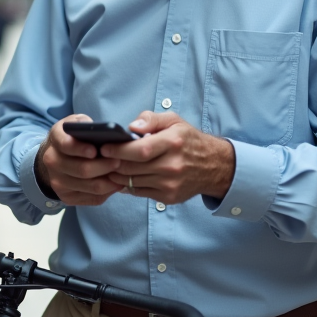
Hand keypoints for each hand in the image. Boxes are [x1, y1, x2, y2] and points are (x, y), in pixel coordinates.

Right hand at [35, 115, 124, 205]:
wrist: (56, 158)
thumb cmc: (73, 137)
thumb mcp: (76, 123)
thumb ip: (85, 124)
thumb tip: (102, 131)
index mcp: (55, 139)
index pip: (66, 145)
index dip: (81, 149)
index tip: (95, 150)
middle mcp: (52, 161)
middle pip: (83, 169)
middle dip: (104, 166)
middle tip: (119, 161)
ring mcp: (58, 182)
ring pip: (91, 186)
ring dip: (110, 181)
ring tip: (122, 173)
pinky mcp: (66, 197)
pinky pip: (93, 198)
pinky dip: (108, 191)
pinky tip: (116, 183)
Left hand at [101, 111, 234, 204]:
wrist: (213, 166)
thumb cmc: (188, 140)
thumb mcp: (174, 121)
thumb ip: (151, 119)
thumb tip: (132, 127)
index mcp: (173, 143)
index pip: (140, 150)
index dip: (119, 150)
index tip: (105, 147)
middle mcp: (172, 165)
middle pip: (133, 167)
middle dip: (113, 162)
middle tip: (102, 157)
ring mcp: (170, 184)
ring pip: (132, 181)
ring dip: (118, 174)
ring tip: (110, 166)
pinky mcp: (168, 196)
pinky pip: (139, 192)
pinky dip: (128, 185)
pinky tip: (124, 176)